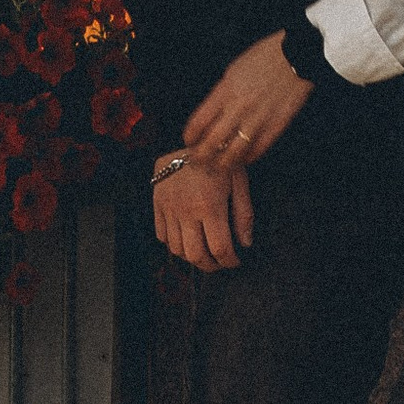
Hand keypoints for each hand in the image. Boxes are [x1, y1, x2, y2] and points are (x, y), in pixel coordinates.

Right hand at [153, 145, 255, 270]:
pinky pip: (161, 235)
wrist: (193, 138)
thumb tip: (245, 244)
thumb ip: (244, 214)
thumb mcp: (240, 182)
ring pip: (176, 249)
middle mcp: (186, 210)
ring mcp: (168, 208)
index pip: (219, 248)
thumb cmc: (220, 160)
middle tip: (220, 263)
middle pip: (195, 255)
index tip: (235, 261)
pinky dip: (173, 243)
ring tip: (204, 252)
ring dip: (191, 257)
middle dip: (210, 266)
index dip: (229, 261)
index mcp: (209, 206)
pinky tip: (186, 237)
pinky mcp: (157, 203)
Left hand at [184, 31, 314, 166]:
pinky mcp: (276, 126)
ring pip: (233, 153)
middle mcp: (238, 108)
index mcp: (225, 91)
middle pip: (212, 143)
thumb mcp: (233, 71)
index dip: (190, 137)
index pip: (199, 123)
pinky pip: (257, 150)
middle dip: (201, 156)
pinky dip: (247, 158)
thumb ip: (222, 95)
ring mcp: (258, 119)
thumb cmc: (264, 58)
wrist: (297, 55)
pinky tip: (242, 159)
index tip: (189, 142)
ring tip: (217, 167)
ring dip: (222, 164)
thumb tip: (212, 116)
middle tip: (198, 161)